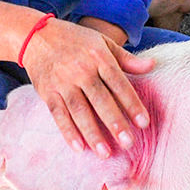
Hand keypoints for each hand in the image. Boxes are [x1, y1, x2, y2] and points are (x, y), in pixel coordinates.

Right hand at [18, 18, 154, 156]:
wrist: (36, 35)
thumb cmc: (76, 40)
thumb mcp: (103, 43)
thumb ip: (127, 59)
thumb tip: (153, 66)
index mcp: (98, 57)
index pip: (119, 83)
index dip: (132, 103)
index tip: (144, 123)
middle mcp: (81, 70)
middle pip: (100, 100)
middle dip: (115, 123)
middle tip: (128, 143)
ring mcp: (62, 82)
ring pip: (79, 111)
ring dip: (92, 133)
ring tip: (105, 153)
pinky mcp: (47, 92)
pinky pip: (58, 114)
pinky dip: (68, 132)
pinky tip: (79, 148)